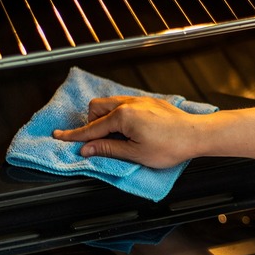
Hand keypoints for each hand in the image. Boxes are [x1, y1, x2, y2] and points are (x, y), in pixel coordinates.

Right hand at [52, 96, 206, 167]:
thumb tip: (87, 149)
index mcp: (123, 117)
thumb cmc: (170, 146)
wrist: (196, 134)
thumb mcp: (136, 154)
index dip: (74, 136)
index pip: (91, 129)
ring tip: (112, 136)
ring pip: (110, 103)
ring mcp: (139, 100)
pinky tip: (127, 128)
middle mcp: (129, 104)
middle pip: (96, 109)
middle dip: (91, 124)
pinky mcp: (148, 102)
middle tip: (96, 142)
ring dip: (104, 118)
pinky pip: (123, 103)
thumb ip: (108, 149)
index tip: (59, 137)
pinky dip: (117, 114)